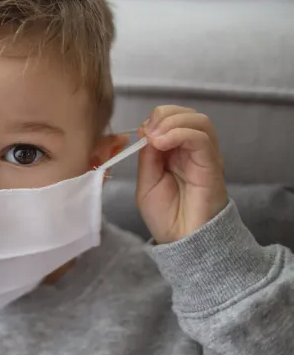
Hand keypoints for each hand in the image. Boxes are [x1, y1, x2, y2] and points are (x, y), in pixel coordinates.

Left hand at [136, 106, 227, 244]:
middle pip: (186, 114)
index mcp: (175, 152)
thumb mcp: (146, 181)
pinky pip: (202, 138)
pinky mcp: (212, 164)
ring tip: (156, 138)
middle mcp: (192, 151)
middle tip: (149, 132)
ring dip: (173, 122)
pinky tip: (163, 142)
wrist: (182, 240)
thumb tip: (148, 131)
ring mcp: (204, 156)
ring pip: (198, 121)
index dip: (155, 119)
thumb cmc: (165, 215)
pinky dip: (181, 133)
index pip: (171, 119)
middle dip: (164, 115)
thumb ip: (147, 156)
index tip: (141, 133)